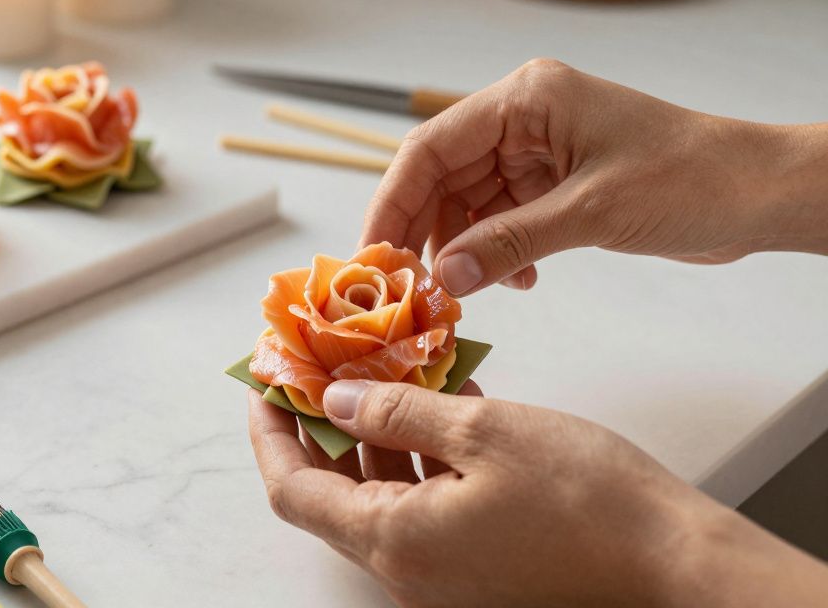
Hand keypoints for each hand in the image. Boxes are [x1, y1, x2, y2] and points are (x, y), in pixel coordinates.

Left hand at [247, 383, 827, 606]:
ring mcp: (443, 574)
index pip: (294, 490)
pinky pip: (427, 504)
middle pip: (333, 492)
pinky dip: (425, 455)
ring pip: (384, 493)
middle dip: (325, 424)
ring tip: (394, 367)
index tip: (264, 384)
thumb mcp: (483, 432)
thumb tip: (337, 401)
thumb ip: (397, 414)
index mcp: (395, 542)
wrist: (676, 565)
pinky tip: (450, 402)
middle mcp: (408, 570)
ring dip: (381, 432)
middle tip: (326, 365)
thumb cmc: (591, 502)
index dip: (270, 434)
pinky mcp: (478, 567)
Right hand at [362, 59, 827, 295]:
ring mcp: (538, 151)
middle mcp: (522, 119)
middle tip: (406, 286)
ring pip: (467, 203)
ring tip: (471, 291)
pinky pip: (501, 219)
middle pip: (440, 176)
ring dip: (464, 249)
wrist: (758, 192)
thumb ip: (510, 242)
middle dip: (424, 232)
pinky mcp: (554, 183)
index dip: (392, 201)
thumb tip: (444, 279)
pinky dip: (498, 252)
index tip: (371, 253)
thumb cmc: (692, 178)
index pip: (430, 147)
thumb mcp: (592, 212)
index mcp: (525, 99)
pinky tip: (520, 280)